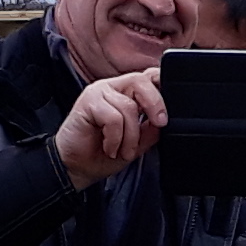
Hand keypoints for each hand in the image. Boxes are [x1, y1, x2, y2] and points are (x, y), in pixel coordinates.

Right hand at [53, 71, 165, 187]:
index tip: (169, 110)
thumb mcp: (136, 144)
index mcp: (127, 92)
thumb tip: (164, 121)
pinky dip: (115, 138)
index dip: (163, 85)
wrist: (76, 169)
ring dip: (130, 136)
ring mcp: (99, 92)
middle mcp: (113, 88)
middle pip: (141, 81)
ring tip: (122, 151)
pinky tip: (109, 147)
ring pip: (129, 107)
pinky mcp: (87, 102)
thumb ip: (150, 130)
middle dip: (155, 104)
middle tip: (159, 124)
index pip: (148, 76)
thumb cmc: (102, 154)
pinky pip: (113, 118)